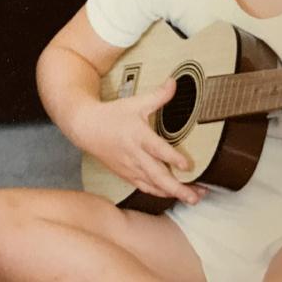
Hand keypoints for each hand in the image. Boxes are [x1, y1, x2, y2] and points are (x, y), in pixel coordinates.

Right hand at [78, 79, 204, 204]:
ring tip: (192, 198)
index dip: (173, 158)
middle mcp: (135, 155)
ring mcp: (130, 167)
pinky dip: (160, 193)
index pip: (158, 150)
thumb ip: (158, 95)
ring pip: (153, 186)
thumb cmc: (112, 115)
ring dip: (173, 193)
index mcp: (138, 136)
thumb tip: (174, 82)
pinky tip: (172, 194)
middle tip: (195, 196)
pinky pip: (145, 187)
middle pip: (158, 175)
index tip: (188, 165)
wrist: (86, 127)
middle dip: (178, 188)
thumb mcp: (136, 103)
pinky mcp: (126, 174)